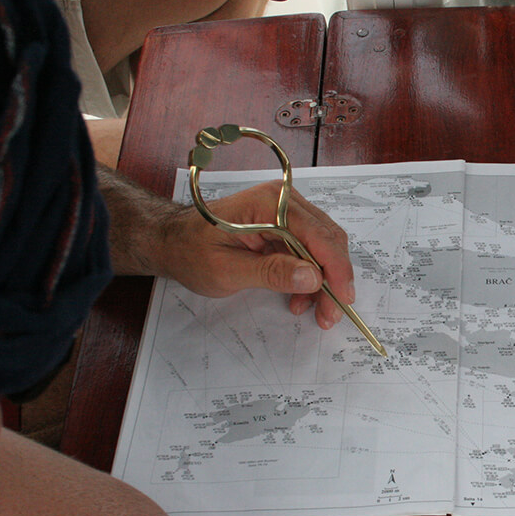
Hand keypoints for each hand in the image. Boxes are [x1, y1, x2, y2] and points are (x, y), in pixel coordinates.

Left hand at [157, 181, 354, 329]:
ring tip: (312, 311)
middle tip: (329, 315)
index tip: (341, 300)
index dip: (335, 269)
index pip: (318, 235)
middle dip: (334, 280)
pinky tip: (299, 297)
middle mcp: (285, 200)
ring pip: (324, 248)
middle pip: (328, 241)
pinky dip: (310, 277)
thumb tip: (313, 278)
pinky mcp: (286, 226)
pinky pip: (311, 251)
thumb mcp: (227, 270)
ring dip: (324, 281)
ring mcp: (287, 211)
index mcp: (270, 203)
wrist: (173, 242)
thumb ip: (271, 272)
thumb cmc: (192, 252)